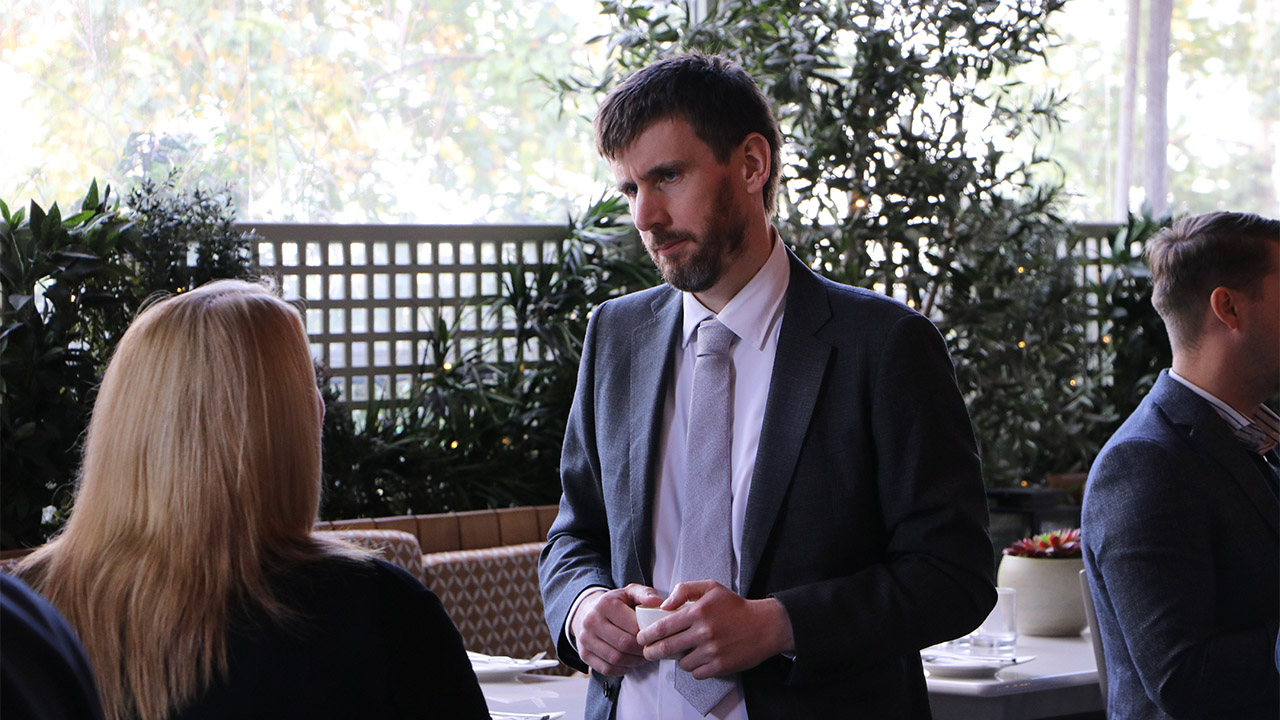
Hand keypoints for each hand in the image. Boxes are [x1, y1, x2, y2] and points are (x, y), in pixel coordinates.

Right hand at [570, 584, 663, 675]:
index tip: (654, 636)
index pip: (633, 627)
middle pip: (624, 644)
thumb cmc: (613, 603)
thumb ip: (645, 594)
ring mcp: (586, 639)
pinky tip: (628, 661)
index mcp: (605, 604)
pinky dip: (621, 669)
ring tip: (641, 655)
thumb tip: (658, 603)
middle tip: (650, 648)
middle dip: (641, 650)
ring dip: (633, 661)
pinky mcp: (584, 654)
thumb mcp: (629, 592)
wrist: (587, 612)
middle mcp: (592, 621)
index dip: (647, 635)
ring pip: (616, 659)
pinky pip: (606, 668)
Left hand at [636, 580, 794, 678]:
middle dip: (652, 652)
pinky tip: (699, 659)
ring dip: (679, 659)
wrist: (764, 626)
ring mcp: (712, 651)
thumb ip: (684, 589)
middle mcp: (703, 632)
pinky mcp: (720, 666)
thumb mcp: (711, 587)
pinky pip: (696, 673)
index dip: (648, 635)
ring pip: (682, 663)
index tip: (641, 638)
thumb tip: (664, 605)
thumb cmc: (735, 606)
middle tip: (648, 652)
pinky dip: (694, 668)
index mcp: (698, 612)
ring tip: (684, 651)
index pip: (663, 626)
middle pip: (666, 648)